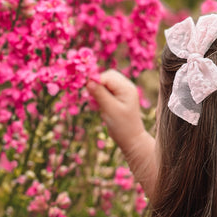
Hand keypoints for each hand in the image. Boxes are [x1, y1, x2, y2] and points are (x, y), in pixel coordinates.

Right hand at [87, 70, 157, 197]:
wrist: (131, 139)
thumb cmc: (122, 126)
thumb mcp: (110, 109)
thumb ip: (100, 94)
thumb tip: (88, 80)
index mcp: (127, 88)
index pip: (107, 76)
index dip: (95, 80)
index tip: (85, 90)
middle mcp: (126, 87)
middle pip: (106, 76)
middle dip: (96, 84)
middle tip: (91, 99)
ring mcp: (122, 92)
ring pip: (104, 83)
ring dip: (97, 91)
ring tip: (96, 105)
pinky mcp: (117, 98)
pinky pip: (105, 90)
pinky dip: (99, 96)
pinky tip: (98, 106)